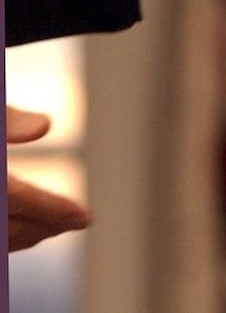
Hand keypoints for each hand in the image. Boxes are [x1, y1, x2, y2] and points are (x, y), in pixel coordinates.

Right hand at [8, 106, 90, 250]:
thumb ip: (8, 119)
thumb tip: (44, 127)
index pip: (14, 196)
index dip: (51, 208)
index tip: (85, 215)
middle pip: (4, 226)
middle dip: (43, 225)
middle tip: (78, 221)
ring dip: (22, 237)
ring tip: (57, 225)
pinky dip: (3, 239)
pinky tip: (22, 230)